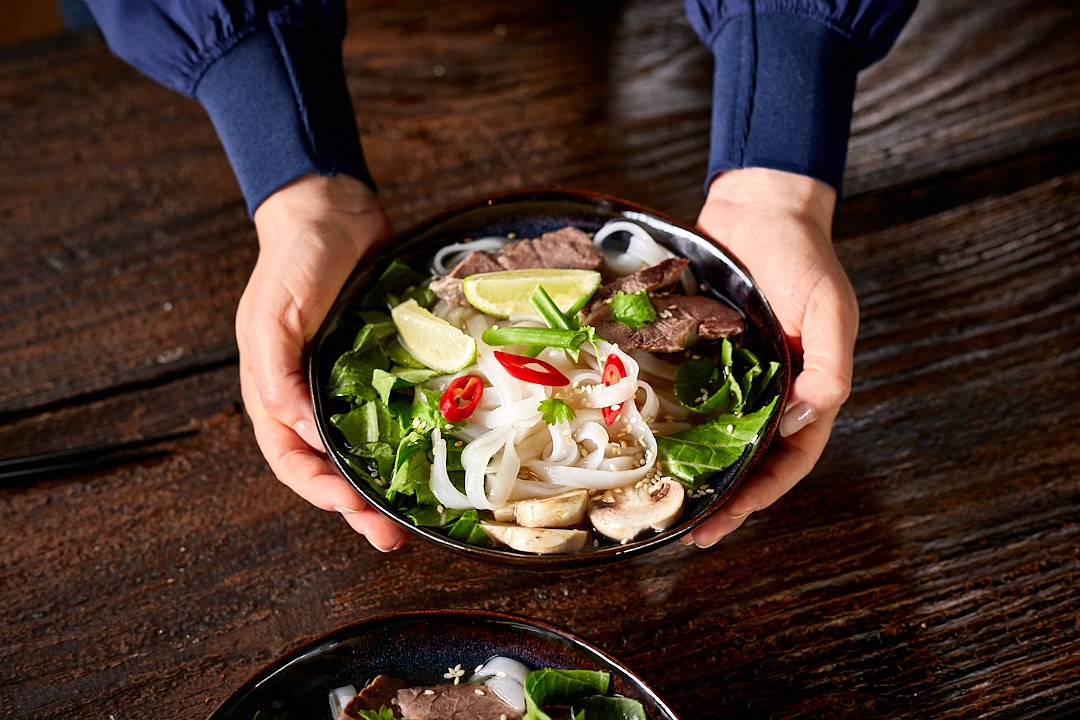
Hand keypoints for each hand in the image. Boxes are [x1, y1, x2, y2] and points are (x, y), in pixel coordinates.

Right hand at [237, 174, 408, 550]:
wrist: (333, 211)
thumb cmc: (293, 262)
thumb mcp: (273, 316)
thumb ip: (277, 375)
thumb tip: (302, 431)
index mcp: (275, 393)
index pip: (292, 460)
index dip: (320, 491)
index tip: (355, 510)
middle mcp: (312, 396)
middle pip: (332, 467)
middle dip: (358, 507)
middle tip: (393, 537)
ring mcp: (350, 382)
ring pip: (368, 447)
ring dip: (388, 483)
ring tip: (417, 515)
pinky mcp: (384, 364)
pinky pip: (398, 409)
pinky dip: (412, 436)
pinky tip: (439, 454)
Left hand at [686, 168, 857, 546]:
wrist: (760, 208)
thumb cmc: (803, 256)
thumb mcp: (829, 310)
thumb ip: (826, 369)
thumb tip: (803, 421)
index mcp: (808, 390)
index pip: (787, 460)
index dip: (758, 497)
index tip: (723, 524)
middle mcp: (769, 390)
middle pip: (748, 458)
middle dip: (721, 496)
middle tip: (684, 528)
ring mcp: (733, 372)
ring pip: (714, 433)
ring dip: (693, 466)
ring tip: (659, 495)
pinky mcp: (702, 351)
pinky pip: (685, 392)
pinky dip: (668, 417)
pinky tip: (641, 436)